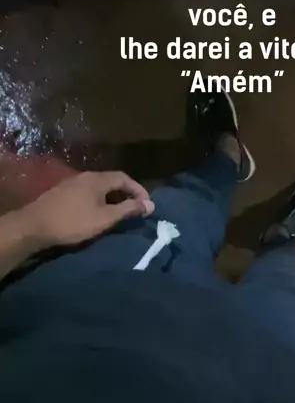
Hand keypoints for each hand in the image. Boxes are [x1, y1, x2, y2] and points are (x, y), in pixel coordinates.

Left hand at [18, 171, 154, 250]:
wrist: (35, 226)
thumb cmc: (73, 222)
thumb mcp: (105, 218)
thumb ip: (128, 210)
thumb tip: (150, 204)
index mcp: (97, 179)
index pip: (124, 178)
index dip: (138, 190)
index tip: (147, 205)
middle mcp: (85, 176)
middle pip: (111, 181)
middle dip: (126, 194)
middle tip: (136, 209)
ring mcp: (72, 183)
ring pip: (99, 187)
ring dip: (112, 198)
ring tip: (120, 213)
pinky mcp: (63, 193)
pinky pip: (88, 193)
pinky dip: (99, 200)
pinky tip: (98, 213)